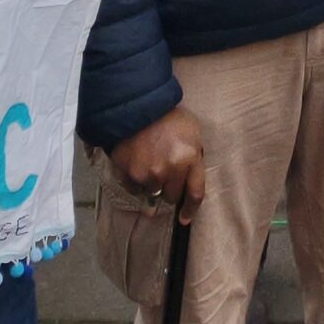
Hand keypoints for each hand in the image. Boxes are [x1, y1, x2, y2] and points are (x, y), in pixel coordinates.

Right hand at [110, 105, 206, 224]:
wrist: (136, 105)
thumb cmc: (168, 117)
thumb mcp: (192, 132)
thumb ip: (194, 157)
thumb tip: (189, 181)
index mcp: (190, 158)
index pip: (195, 194)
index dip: (190, 209)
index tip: (185, 218)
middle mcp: (170, 170)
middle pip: (172, 196)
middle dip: (170, 188)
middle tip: (166, 172)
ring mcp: (148, 173)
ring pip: (152, 193)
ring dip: (153, 184)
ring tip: (150, 163)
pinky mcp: (128, 173)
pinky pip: (134, 189)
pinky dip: (136, 181)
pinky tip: (136, 164)